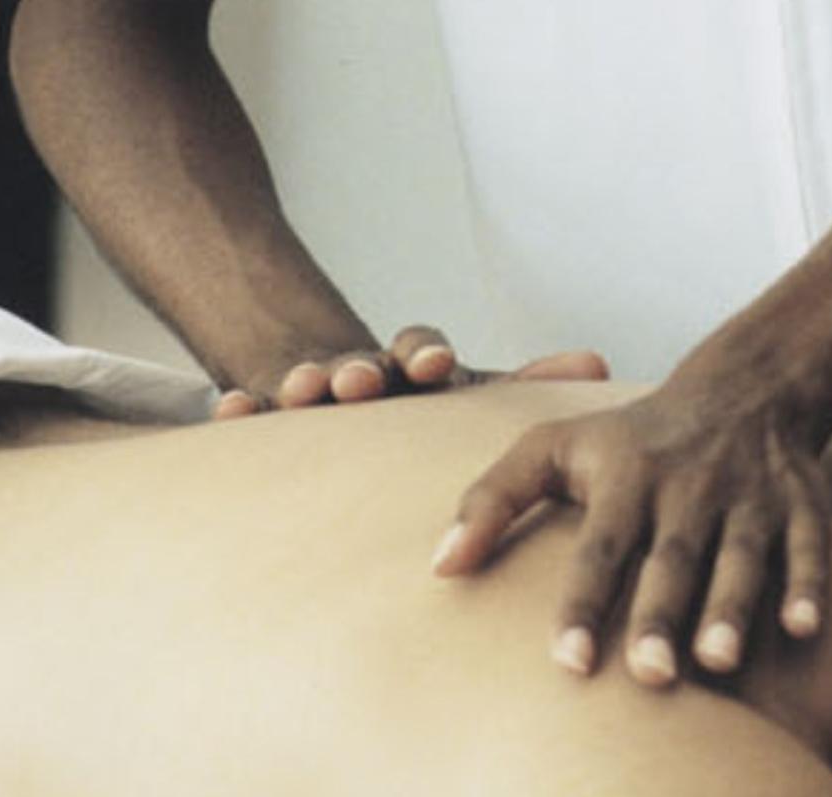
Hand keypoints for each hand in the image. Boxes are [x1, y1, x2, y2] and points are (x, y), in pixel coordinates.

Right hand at [211, 325, 609, 417]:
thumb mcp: (469, 394)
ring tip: (301, 391)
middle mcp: (361, 373)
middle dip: (360, 368)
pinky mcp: (265, 410)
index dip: (427, 353)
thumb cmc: (415, 400)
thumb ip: (526, 384)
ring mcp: (310, 391)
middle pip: (359, 362)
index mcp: (412, 368)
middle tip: (359, 382)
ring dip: (306, 381)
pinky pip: (248, 408)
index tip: (434, 365)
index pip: (421, 348)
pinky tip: (229, 413)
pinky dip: (239, 408)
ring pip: (305, 382)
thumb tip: (602, 365)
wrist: (324, 377)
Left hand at [428, 387, 831, 688]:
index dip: (583, 603)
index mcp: (625, 476)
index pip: (599, 547)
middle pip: (672, 559)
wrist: (747, 388)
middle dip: (660, 616)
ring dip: (731, 608)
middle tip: (646, 676)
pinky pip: (811, 547)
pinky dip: (810, 586)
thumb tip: (439, 569)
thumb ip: (491, 502)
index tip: (566, 662)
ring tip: (716, 662)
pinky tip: (802, 629)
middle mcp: (688, 488)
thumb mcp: (553, 447)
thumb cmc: (630, 439)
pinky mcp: (802, 507)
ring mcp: (749, 499)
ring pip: (742, 557)